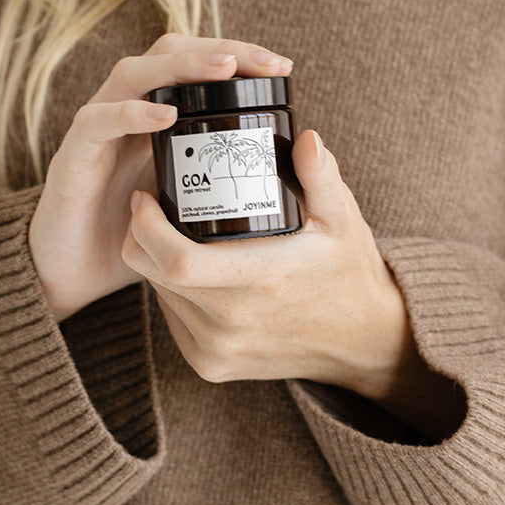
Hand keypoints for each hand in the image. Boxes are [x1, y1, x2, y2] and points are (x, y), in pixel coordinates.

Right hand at [28, 34, 292, 321]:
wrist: (69, 277)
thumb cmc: (128, 239)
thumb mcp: (185, 207)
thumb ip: (217, 183)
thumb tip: (283, 177)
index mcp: (152, 119)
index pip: (191, 65)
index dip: (234, 56)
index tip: (280, 65)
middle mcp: (123, 113)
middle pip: (164, 54)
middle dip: (216, 50)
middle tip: (262, 61)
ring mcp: (95, 131)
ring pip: (131, 74)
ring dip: (178, 66)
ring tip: (223, 69)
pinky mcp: (71, 158)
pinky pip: (97, 122)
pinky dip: (130, 113)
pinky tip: (164, 115)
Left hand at [123, 130, 465, 438]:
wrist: (363, 343)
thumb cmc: (348, 273)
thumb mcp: (342, 218)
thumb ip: (321, 176)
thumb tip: (306, 138)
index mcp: (260, 280)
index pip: (178, 259)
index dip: (146, 225)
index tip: (145, 196)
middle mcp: (233, 322)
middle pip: (156, 273)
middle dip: (140, 235)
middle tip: (150, 207)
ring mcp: (219, 350)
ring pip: (159, 295)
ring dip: (154, 262)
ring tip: (169, 233)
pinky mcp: (210, 366)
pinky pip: (171, 319)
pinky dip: (169, 290)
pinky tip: (187, 270)